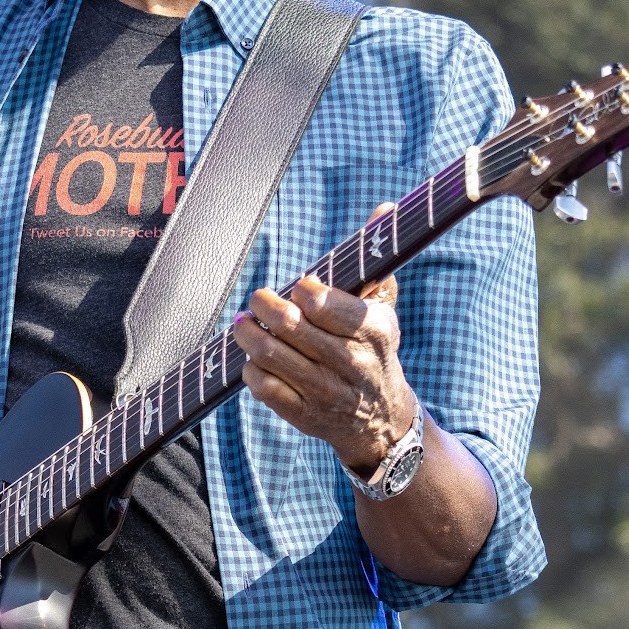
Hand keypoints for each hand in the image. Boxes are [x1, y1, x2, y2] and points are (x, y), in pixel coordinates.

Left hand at [233, 210, 415, 476]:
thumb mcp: (383, 306)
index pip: (322, 302)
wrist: (380, 418)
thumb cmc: (373, 348)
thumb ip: (376, 259)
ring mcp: (326, 392)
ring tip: (244, 323)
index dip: (302, 289)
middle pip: (289, 325)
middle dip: (264, 304)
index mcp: (374, 330)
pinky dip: (250, 368)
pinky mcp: (304, 414)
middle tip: (258, 299)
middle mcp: (352, 362)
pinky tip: (253, 358)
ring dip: (248, 333)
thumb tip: (384, 209)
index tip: (299, 286)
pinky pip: (263, 386)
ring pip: (270, 355)